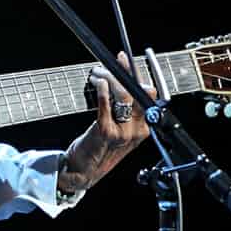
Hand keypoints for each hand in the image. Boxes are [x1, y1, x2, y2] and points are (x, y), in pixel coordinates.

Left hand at [59, 52, 154, 192]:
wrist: (82, 171)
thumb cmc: (98, 148)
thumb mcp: (118, 129)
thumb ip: (123, 110)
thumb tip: (120, 79)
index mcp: (144, 128)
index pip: (148, 95)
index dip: (136, 73)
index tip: (124, 59)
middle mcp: (137, 130)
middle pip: (138, 92)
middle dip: (122, 73)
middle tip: (107, 65)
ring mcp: (123, 132)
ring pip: (123, 96)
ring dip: (108, 79)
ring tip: (96, 74)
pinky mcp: (106, 132)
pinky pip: (106, 104)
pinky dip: (102, 90)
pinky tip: (97, 83)